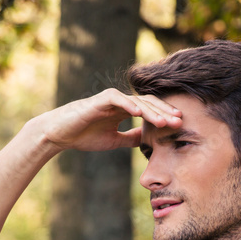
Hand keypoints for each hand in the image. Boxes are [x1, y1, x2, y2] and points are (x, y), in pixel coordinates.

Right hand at [30, 88, 181, 154]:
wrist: (60, 135)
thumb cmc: (84, 136)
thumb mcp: (114, 140)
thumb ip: (131, 138)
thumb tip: (148, 140)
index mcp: (124, 110)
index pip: (150, 110)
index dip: (165, 116)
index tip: (179, 125)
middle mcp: (120, 102)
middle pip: (148, 103)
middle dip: (164, 113)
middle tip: (180, 121)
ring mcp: (110, 99)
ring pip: (136, 101)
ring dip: (151, 111)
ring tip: (164, 121)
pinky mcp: (98, 100)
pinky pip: (117, 99)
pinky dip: (129, 104)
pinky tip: (140, 113)